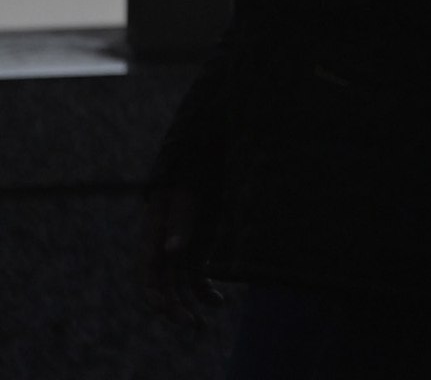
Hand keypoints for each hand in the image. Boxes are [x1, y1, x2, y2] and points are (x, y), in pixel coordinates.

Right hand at [142, 182, 211, 314]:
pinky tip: (217, 301)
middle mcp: (163, 252)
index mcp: (153, 241)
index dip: (152, 295)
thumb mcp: (183, 200)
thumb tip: (170, 250)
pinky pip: (196, 278)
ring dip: (189, 306)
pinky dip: (205, 291)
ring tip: (201, 325)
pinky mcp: (195, 253)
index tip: (163, 309)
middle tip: (191, 324)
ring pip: (179, 288)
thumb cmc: (187, 182)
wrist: (198, 170)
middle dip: (174, 308)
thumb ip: (178, 224)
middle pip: (164, 287)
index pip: (147, 275)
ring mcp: (179, 254)